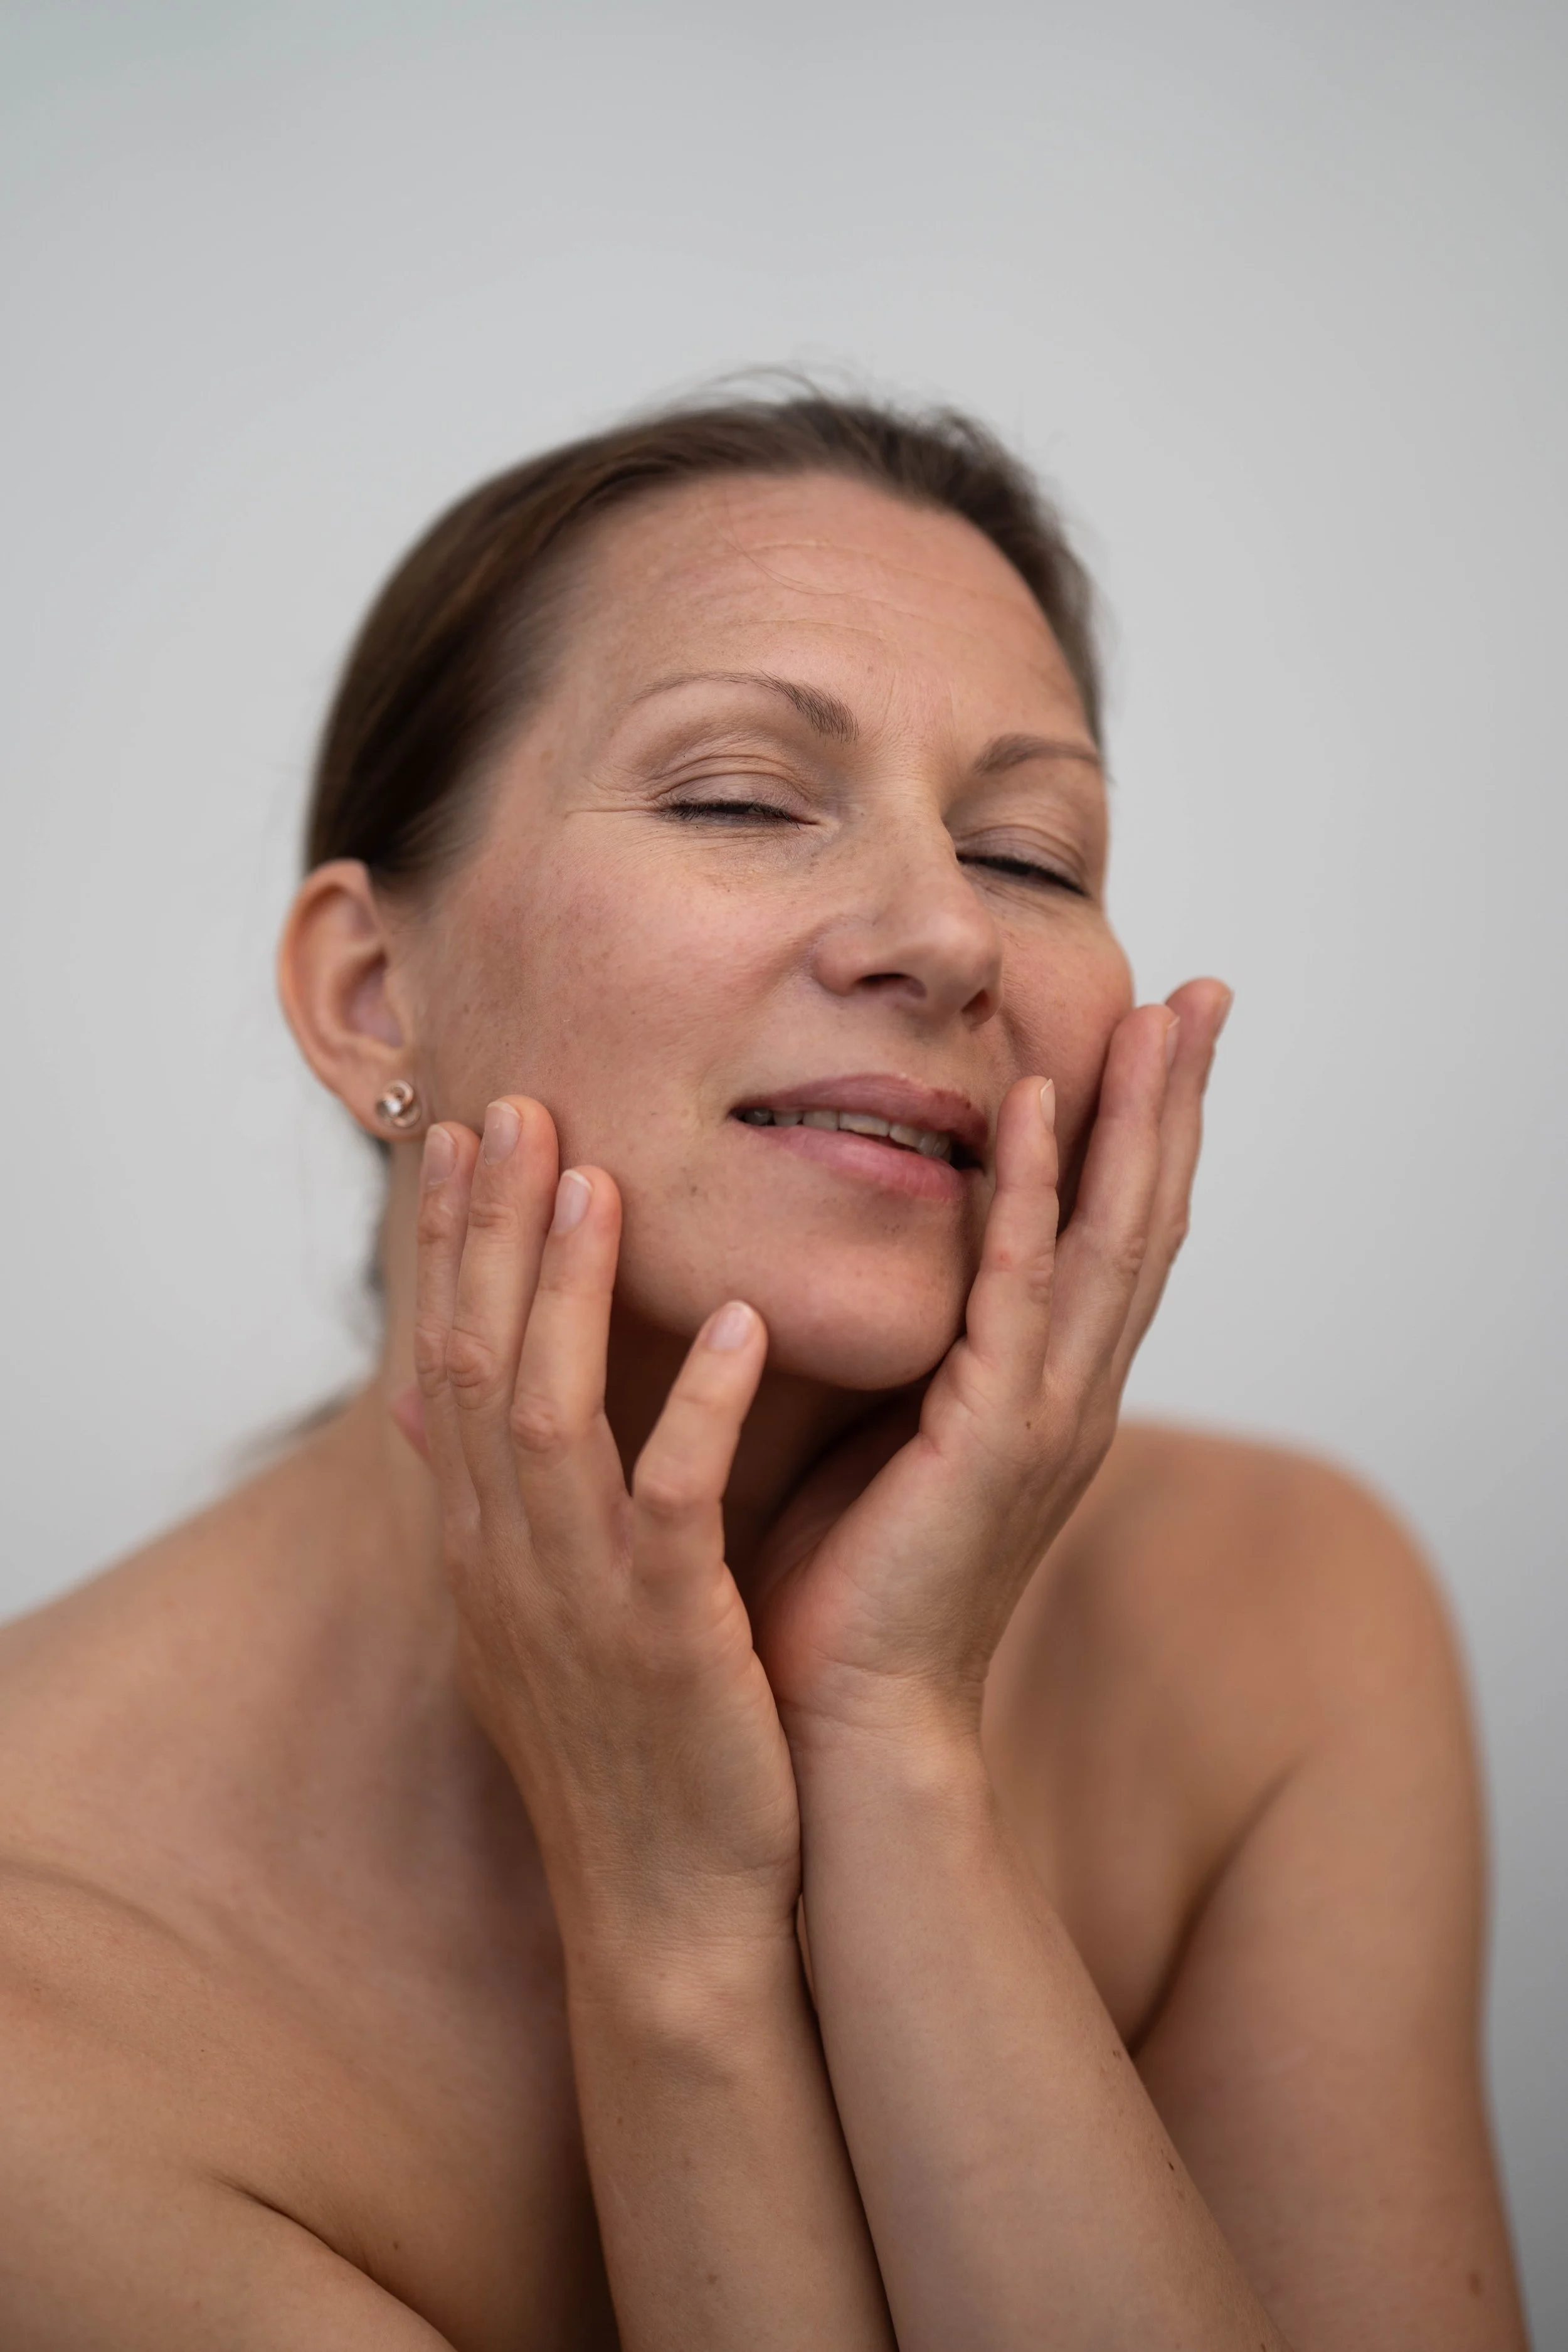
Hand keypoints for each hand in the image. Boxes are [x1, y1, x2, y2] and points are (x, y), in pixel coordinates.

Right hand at [411, 1098, 801, 1950]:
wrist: (674, 1907)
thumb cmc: (627, 1746)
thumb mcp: (536, 1619)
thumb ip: (495, 1504)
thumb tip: (438, 1407)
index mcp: (484, 1547)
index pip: (448, 1364)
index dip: (452, 1251)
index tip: (468, 1140)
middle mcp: (506, 1561)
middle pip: (475, 1364)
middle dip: (487, 1235)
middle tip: (515, 1105)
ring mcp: (577, 1601)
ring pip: (545, 1417)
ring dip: (564, 1295)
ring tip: (596, 1182)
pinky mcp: (664, 1638)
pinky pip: (669, 1505)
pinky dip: (693, 1411)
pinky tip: (733, 1327)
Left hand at [750, 982, 1231, 1751]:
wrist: (845, 1727)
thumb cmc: (848, 1588)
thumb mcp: (886, 1439)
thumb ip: (911, 1356)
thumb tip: (883, 1272)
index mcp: (1042, 1394)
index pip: (1111, 1238)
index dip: (1141, 1135)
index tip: (1155, 1031)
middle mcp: (1067, 1397)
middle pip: (1142, 1221)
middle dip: (1171, 1104)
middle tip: (1201, 994)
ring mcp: (1043, 1421)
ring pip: (1112, 1243)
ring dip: (1135, 1124)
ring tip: (1155, 1016)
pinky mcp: (993, 1448)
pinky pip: (1018, 1299)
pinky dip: (1035, 1200)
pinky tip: (1036, 1110)